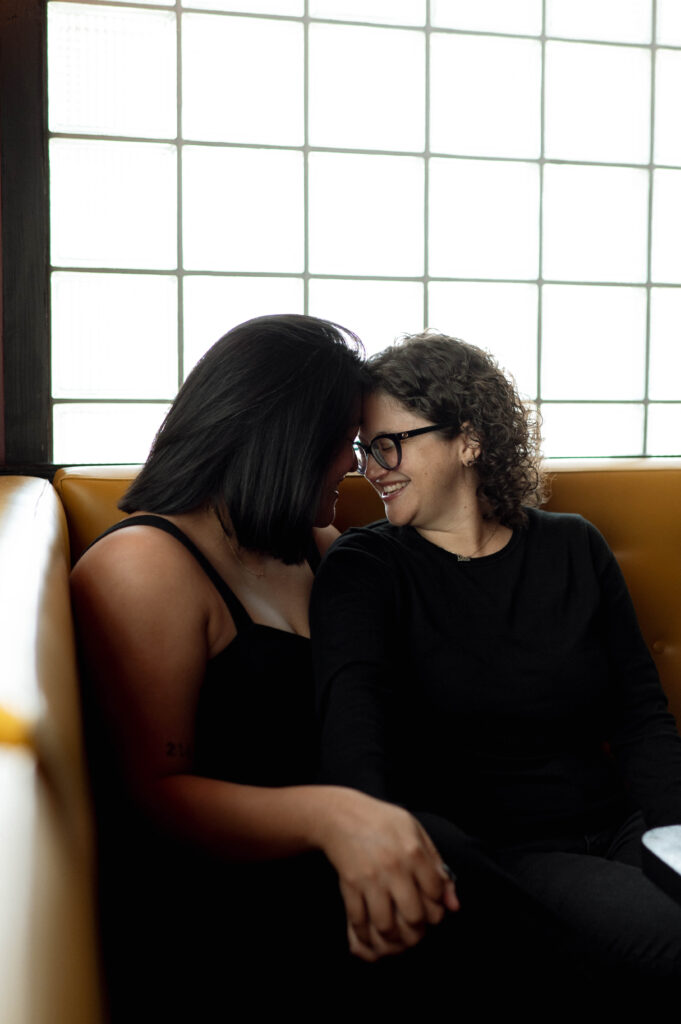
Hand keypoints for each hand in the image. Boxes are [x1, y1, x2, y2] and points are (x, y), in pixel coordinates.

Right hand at [317, 789, 458, 961]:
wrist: (342, 815)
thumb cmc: (383, 822)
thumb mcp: (416, 833)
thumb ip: (437, 867)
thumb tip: (453, 904)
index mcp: (413, 852)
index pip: (435, 894)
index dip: (436, 905)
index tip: (429, 905)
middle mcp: (394, 868)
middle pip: (414, 916)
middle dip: (418, 928)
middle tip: (415, 926)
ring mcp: (370, 878)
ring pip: (386, 925)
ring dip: (393, 937)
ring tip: (397, 933)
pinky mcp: (350, 885)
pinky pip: (358, 921)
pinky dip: (364, 935)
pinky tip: (371, 933)